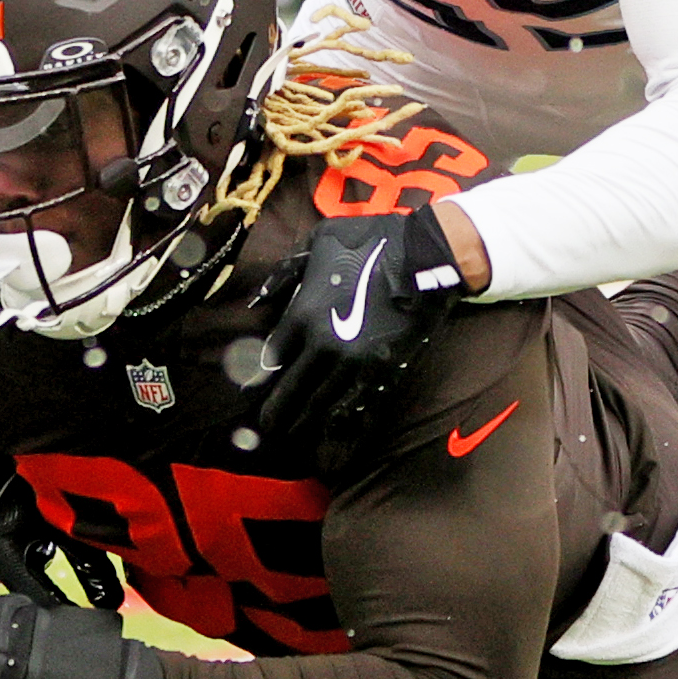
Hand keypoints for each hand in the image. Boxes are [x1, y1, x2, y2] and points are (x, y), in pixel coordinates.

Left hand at [258, 203, 468, 437]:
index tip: (250, 393)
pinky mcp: (384, 372)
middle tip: (263, 429)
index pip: (272, 357)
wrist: (427, 257)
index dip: (259, 379)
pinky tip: (333, 437)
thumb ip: (285, 273)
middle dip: (275, 413)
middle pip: (291, 390)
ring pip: (321, 404)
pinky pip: (358, 406)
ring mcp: (355, 363)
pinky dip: (344, 425)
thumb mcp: (319, 242)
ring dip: (303, 423)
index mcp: (304, 314)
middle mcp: (324, 345)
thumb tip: (257, 302)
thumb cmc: (371, 242)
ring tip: (291, 436)